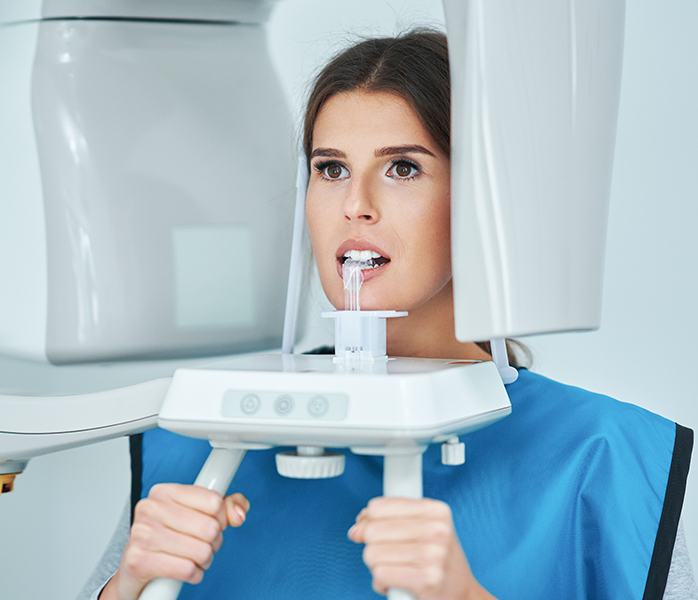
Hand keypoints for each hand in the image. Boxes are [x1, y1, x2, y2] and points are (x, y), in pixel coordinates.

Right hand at [101, 483, 249, 599]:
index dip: (221, 518)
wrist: (136, 569)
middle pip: (210, 527)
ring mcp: (142, 534)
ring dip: (204, 560)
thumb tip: (239, 513)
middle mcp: (151, 509)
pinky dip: (194, 574)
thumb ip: (226, 507)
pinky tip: (186, 570)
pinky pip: (187, 570)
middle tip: (202, 544)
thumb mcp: (198, 514)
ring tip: (193, 557)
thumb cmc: (169, 538)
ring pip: (202, 550)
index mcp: (165, 492)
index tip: (212, 523)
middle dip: (213, 542)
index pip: (215, 501)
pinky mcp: (139, 561)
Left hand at [347, 497, 492, 599]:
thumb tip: (357, 527)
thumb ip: (389, 518)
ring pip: (372, 554)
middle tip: (388, 554)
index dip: (367, 520)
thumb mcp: (423, 527)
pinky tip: (397, 582)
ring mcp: (433, 555)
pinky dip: (381, 582)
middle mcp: (437, 530)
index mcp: (436, 510)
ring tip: (396, 568)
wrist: (461, 591)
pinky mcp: (426, 580)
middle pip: (371, 531)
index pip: (378, 507)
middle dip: (372, 545)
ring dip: (377, 566)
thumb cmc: (437, 558)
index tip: (371, 529)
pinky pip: (380, 574)